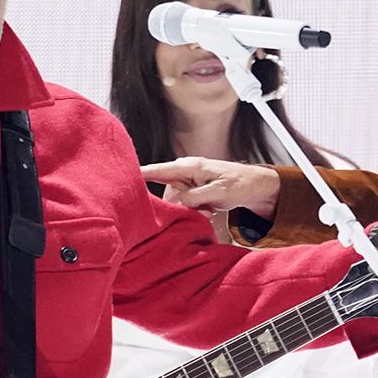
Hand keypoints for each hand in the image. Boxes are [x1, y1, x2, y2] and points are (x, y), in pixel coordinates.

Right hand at [139, 157, 279, 218]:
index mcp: (189, 167)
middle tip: (198, 209)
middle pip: (165, 191)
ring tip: (208, 209)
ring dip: (188, 209)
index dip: (139, 175)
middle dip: (175, 204)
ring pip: (175, 200)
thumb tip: (175, 201)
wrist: (256, 186)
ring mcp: (189, 182)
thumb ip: (193, 197)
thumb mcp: (217, 192)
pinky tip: (208, 210)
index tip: (121, 178)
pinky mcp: (194, 191)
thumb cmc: (240, 184)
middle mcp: (185, 172)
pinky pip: (185, 204)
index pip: (157, 170)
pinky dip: (194, 210)